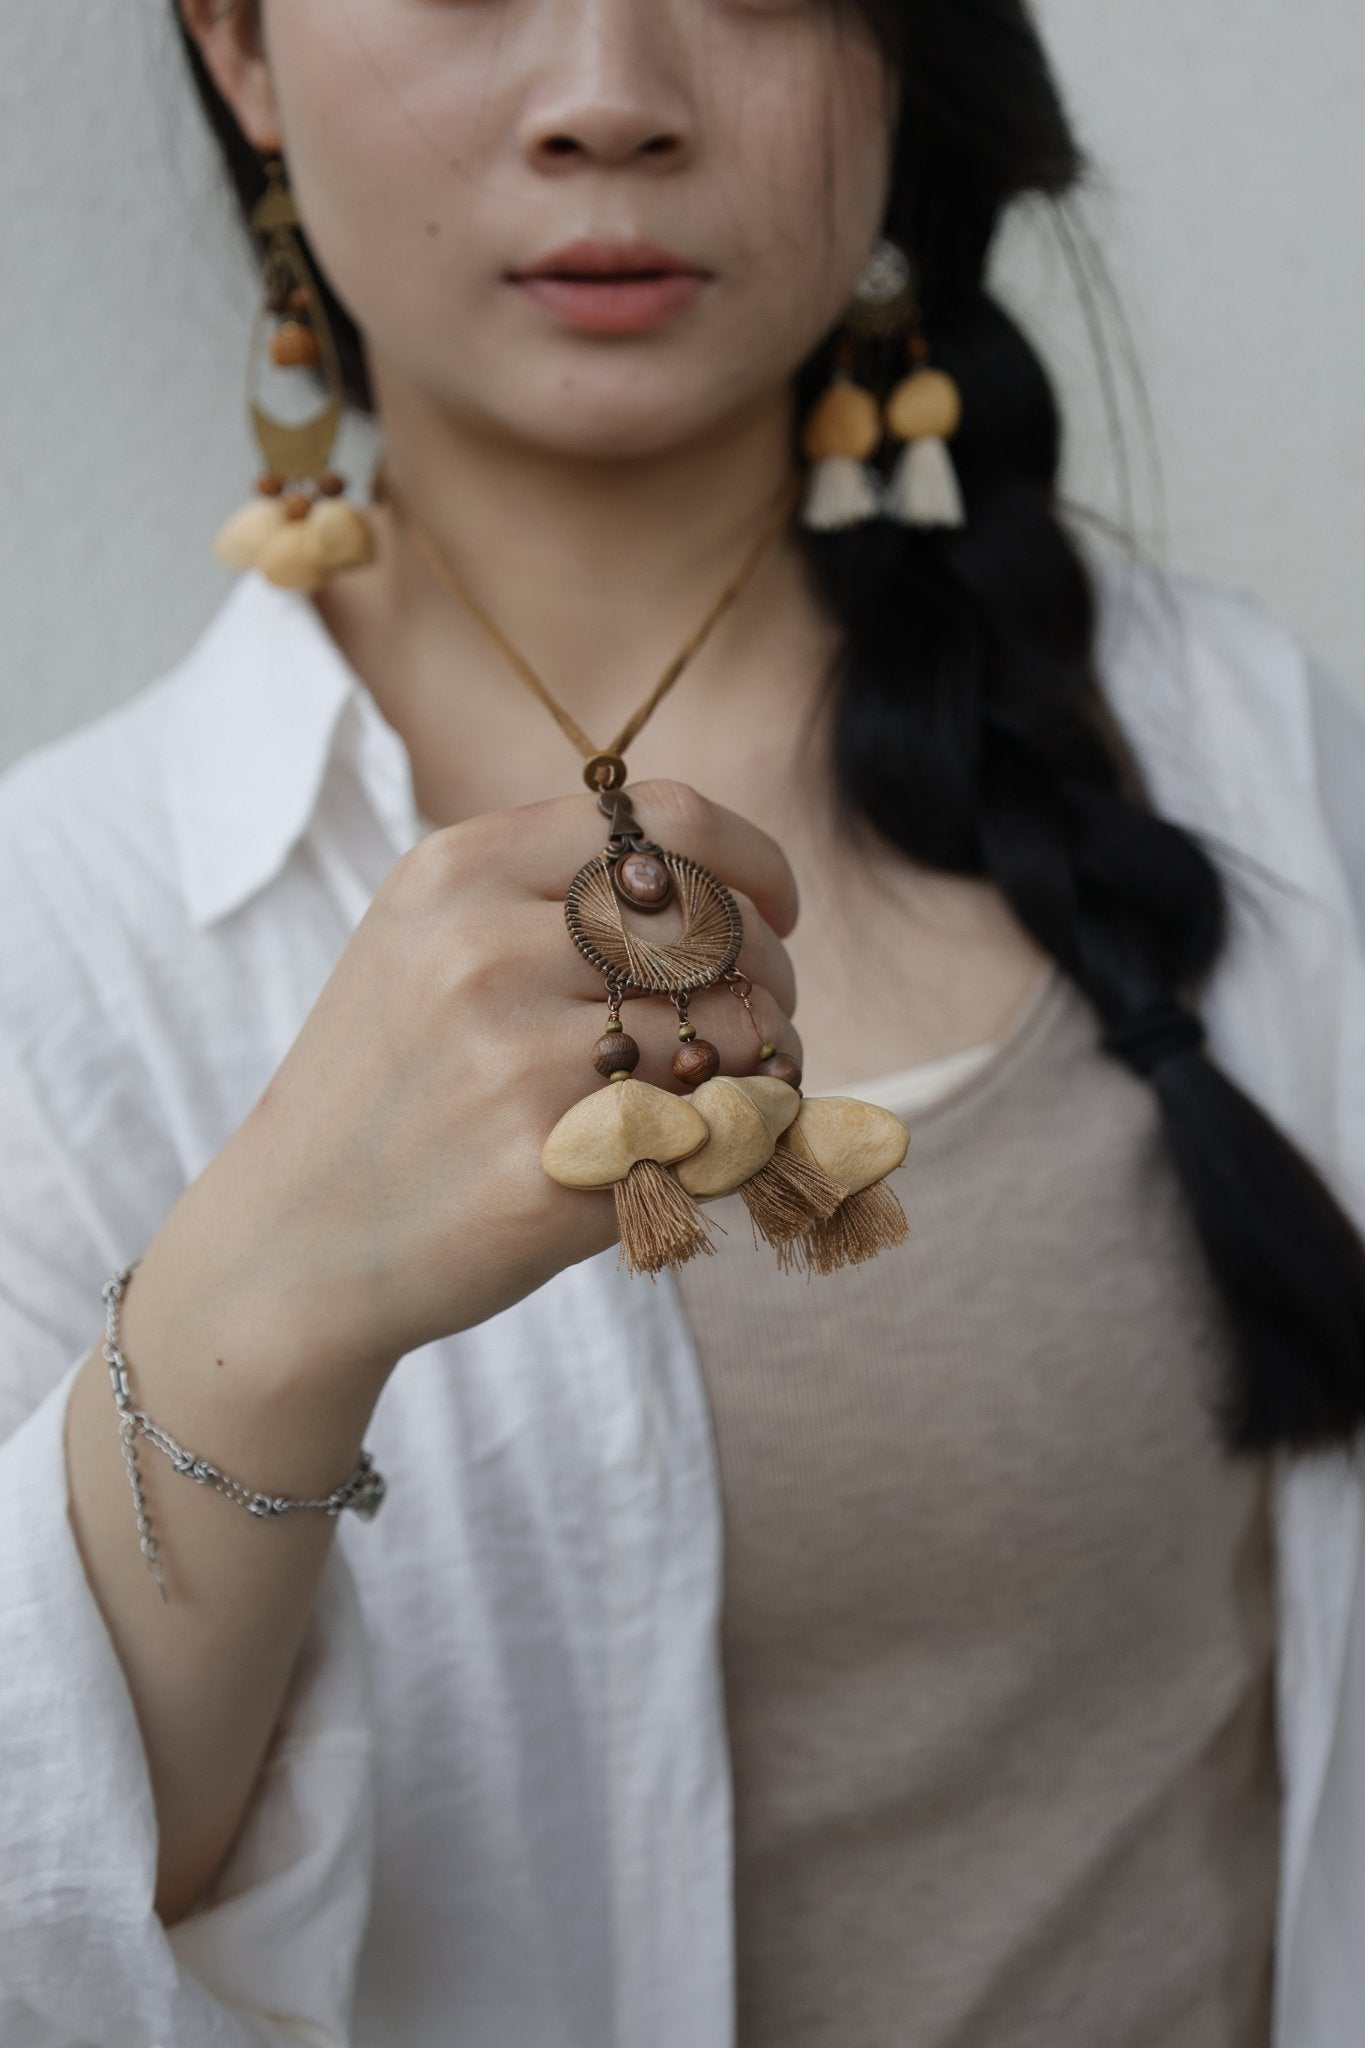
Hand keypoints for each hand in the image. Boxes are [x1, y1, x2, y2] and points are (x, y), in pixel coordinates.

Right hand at [136, 780, 800, 1391]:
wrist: (294, 1238)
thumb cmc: (391, 1083)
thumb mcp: (426, 941)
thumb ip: (552, 893)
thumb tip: (728, 888)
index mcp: (457, 873)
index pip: (668, 824)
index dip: (751, 863)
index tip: (775, 907)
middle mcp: (484, 953)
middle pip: (718, 927)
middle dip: (771, 971)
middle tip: (762, 1012)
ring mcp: (515, 1067)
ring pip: (736, 1034)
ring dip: (771, 1060)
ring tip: (741, 1083)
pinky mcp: (549, 1176)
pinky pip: (713, 1133)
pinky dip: (741, 1138)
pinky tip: (709, 1143)